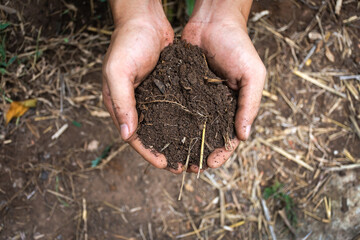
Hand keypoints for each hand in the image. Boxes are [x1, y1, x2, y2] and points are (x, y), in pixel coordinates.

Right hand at [103, 0, 181, 172]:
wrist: (144, 19)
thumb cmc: (127, 43)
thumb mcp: (118, 71)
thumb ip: (122, 102)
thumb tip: (126, 136)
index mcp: (120, 104)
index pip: (133, 137)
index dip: (148, 153)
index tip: (165, 165)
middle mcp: (135, 105)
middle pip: (150, 136)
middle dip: (165, 153)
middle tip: (182, 166)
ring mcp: (151, 98)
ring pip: (164, 126)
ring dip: (176, 141)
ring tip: (192, 154)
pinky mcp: (165, 89)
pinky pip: (174, 111)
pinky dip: (183, 123)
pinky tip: (196, 130)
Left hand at [182, 0, 265, 167]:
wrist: (214, 21)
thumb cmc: (238, 46)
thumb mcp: (253, 75)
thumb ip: (250, 104)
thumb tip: (244, 136)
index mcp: (235, 107)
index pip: (229, 137)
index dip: (220, 153)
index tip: (208, 164)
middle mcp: (216, 107)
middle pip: (207, 138)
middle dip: (198, 155)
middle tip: (186, 168)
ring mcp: (198, 99)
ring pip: (190, 128)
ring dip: (183, 144)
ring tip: (172, 157)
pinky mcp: (182, 89)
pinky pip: (177, 110)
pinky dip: (171, 123)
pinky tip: (162, 133)